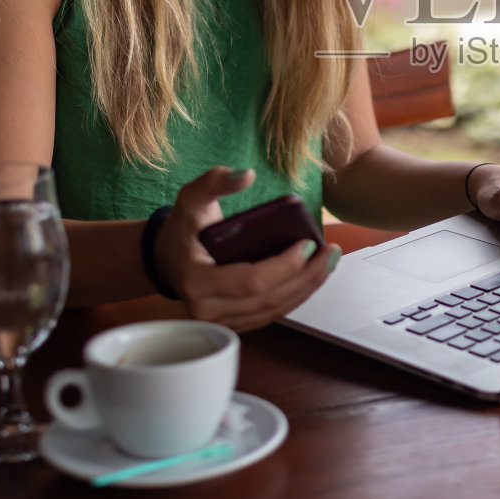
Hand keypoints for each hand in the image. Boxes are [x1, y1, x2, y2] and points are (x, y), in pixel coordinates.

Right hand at [155, 165, 339, 331]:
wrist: (168, 258)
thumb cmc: (184, 227)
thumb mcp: (191, 198)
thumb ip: (214, 182)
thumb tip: (246, 175)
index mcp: (197, 281)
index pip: (250, 281)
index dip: (284, 266)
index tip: (308, 244)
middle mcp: (207, 310)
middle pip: (270, 299)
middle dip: (308, 277)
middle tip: (331, 252)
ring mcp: (222, 322)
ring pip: (275, 310)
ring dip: (308, 287)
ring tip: (329, 262)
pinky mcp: (235, 323)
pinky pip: (272, 313)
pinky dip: (297, 296)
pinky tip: (314, 276)